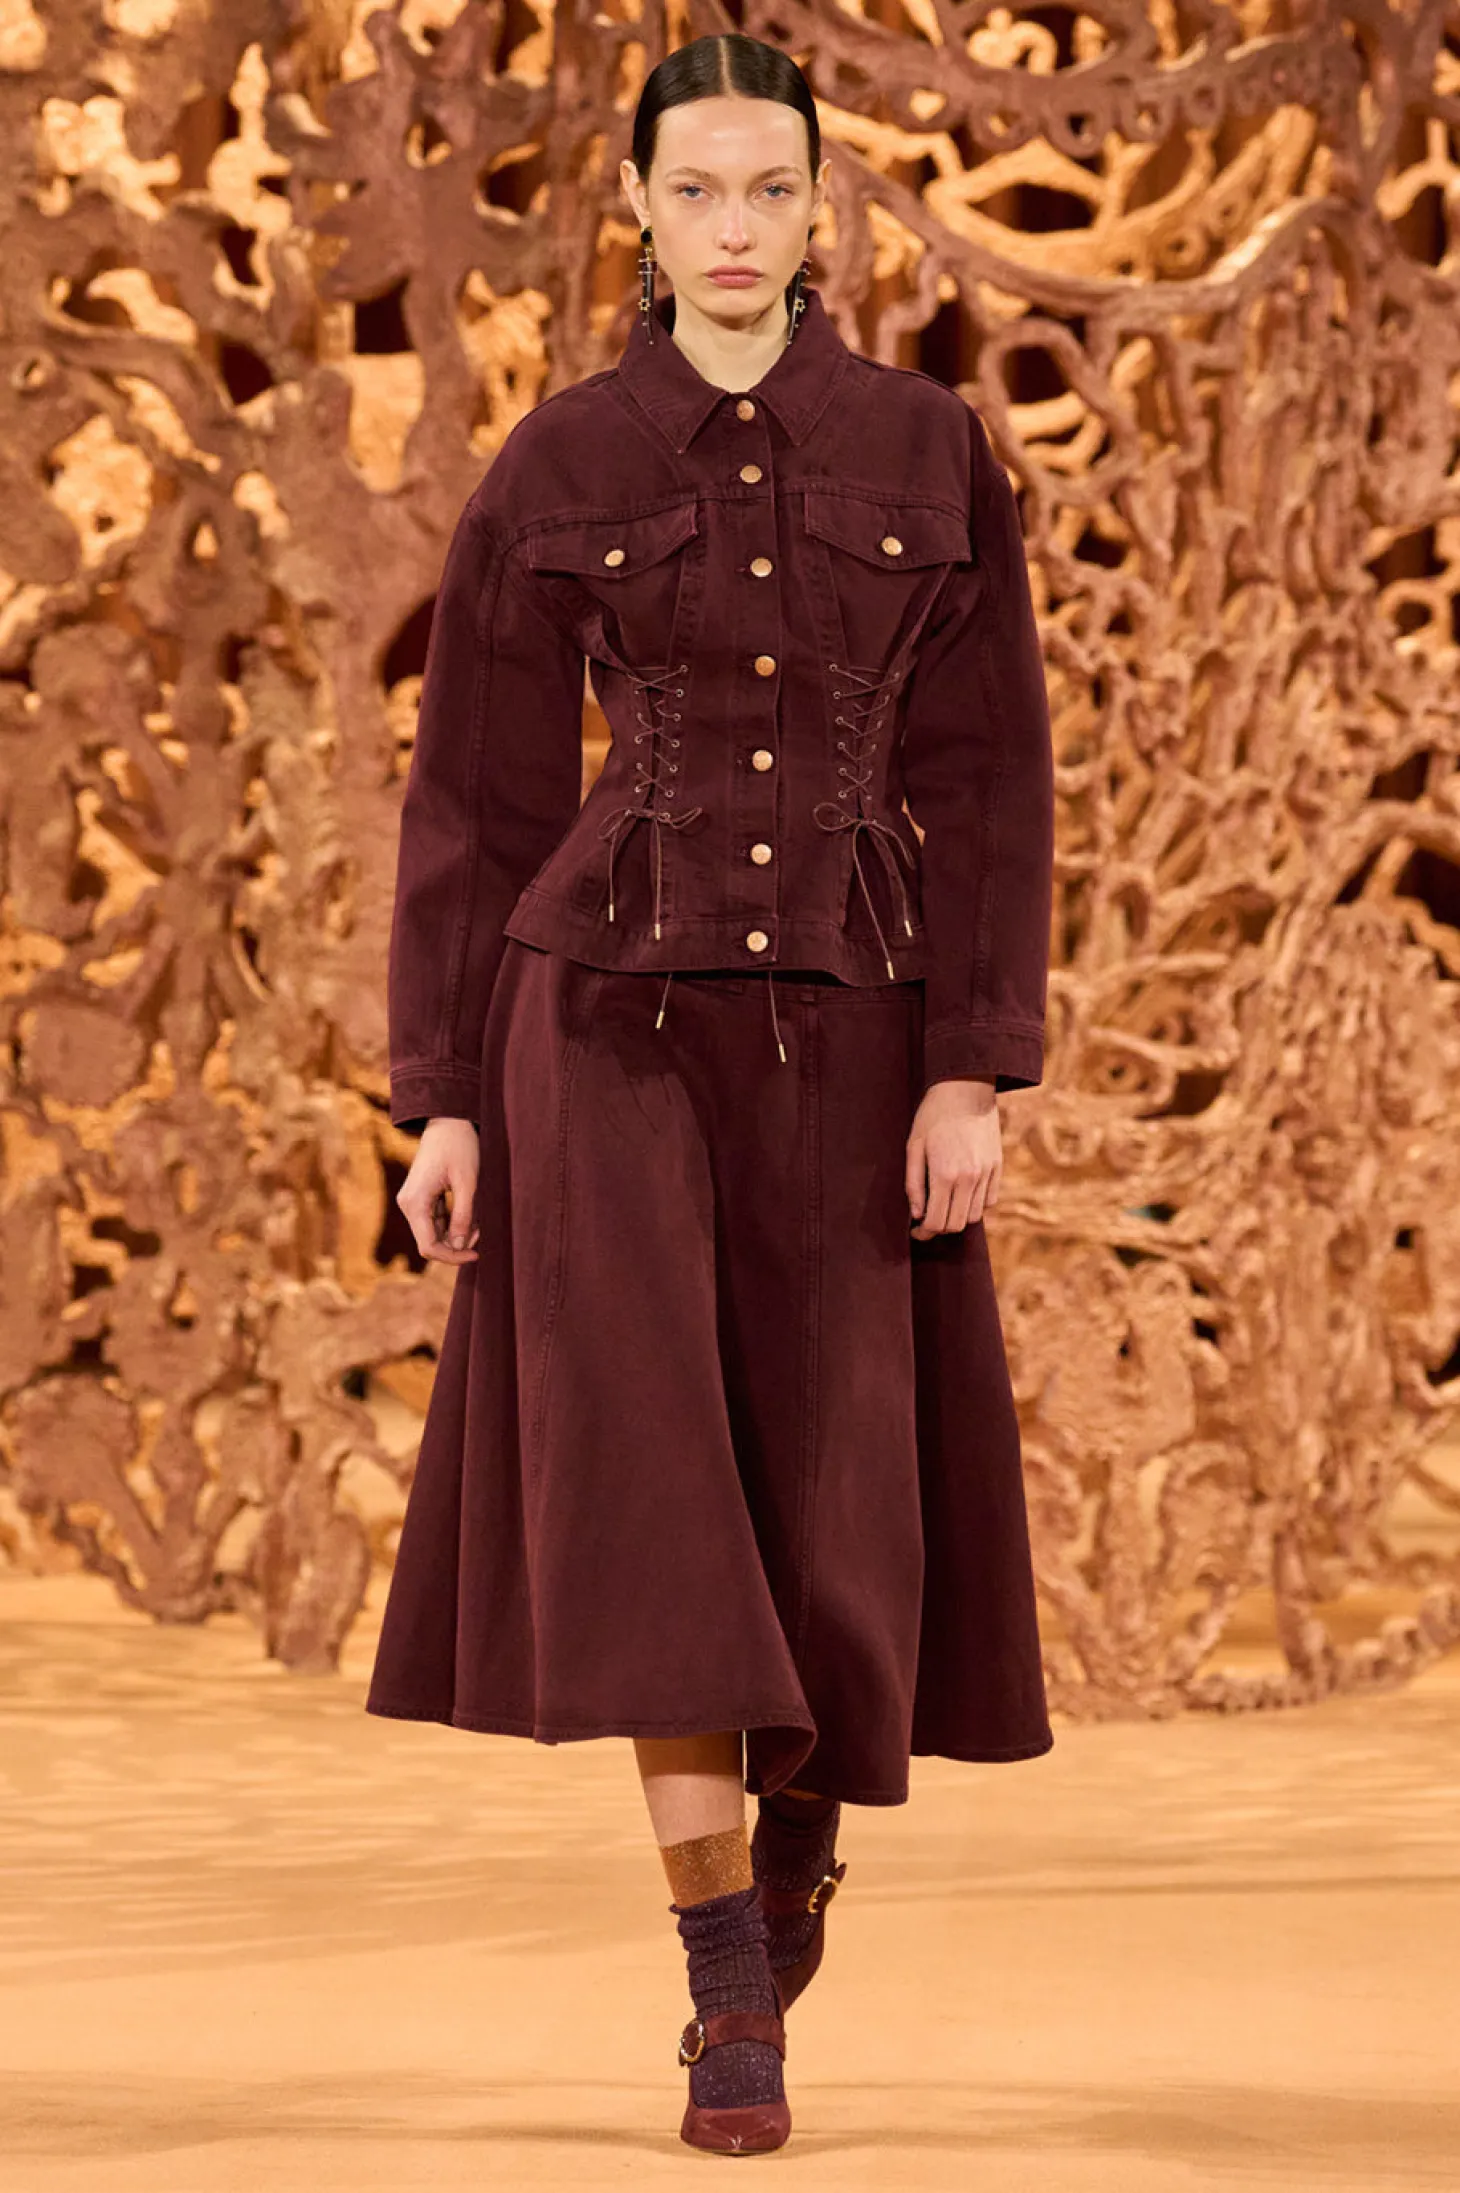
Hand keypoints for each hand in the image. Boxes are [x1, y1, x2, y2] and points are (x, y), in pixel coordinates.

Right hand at [397, 1117, 480, 1263]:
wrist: (448, 1121)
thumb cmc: (459, 1146)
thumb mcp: (468, 1182)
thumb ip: (463, 1216)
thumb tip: (460, 1246)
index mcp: (415, 1202)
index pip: (428, 1246)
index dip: (452, 1257)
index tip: (476, 1254)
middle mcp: (408, 1205)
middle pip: (429, 1243)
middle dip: (456, 1245)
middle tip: (482, 1235)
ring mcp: (412, 1202)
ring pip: (433, 1234)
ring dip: (456, 1235)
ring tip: (480, 1224)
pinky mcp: (421, 1198)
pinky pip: (435, 1221)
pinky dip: (452, 1224)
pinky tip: (471, 1217)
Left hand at [905, 1078, 1000, 1239]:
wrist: (966, 1090)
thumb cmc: (933, 1117)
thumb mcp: (913, 1147)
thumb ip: (913, 1184)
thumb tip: (917, 1214)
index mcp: (944, 1174)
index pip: (936, 1221)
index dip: (924, 1232)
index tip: (916, 1231)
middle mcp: (968, 1179)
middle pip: (957, 1225)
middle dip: (939, 1229)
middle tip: (927, 1221)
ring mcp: (986, 1174)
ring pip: (975, 1217)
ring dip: (958, 1217)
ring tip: (945, 1206)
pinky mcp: (997, 1168)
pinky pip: (989, 1201)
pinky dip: (975, 1205)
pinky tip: (962, 1194)